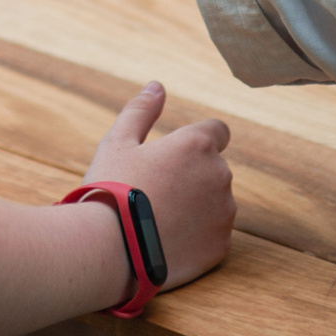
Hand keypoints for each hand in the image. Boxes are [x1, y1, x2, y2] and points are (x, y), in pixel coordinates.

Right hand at [83, 81, 234, 295]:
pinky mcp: (221, 245)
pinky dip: (197, 235)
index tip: (176, 156)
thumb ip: (141, 111)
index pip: (218, 131)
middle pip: (213, 169)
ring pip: (216, 202)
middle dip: (192, 175)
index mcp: (197, 144)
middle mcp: (219, 175)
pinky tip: (167, 239)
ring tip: (158, 218)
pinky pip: (214, 233)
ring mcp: (224, 213)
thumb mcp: (117, 142)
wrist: (111, 248)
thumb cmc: (111, 189)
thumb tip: (157, 86)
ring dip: (197, 205)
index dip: (196, 141)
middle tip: (155, 191)